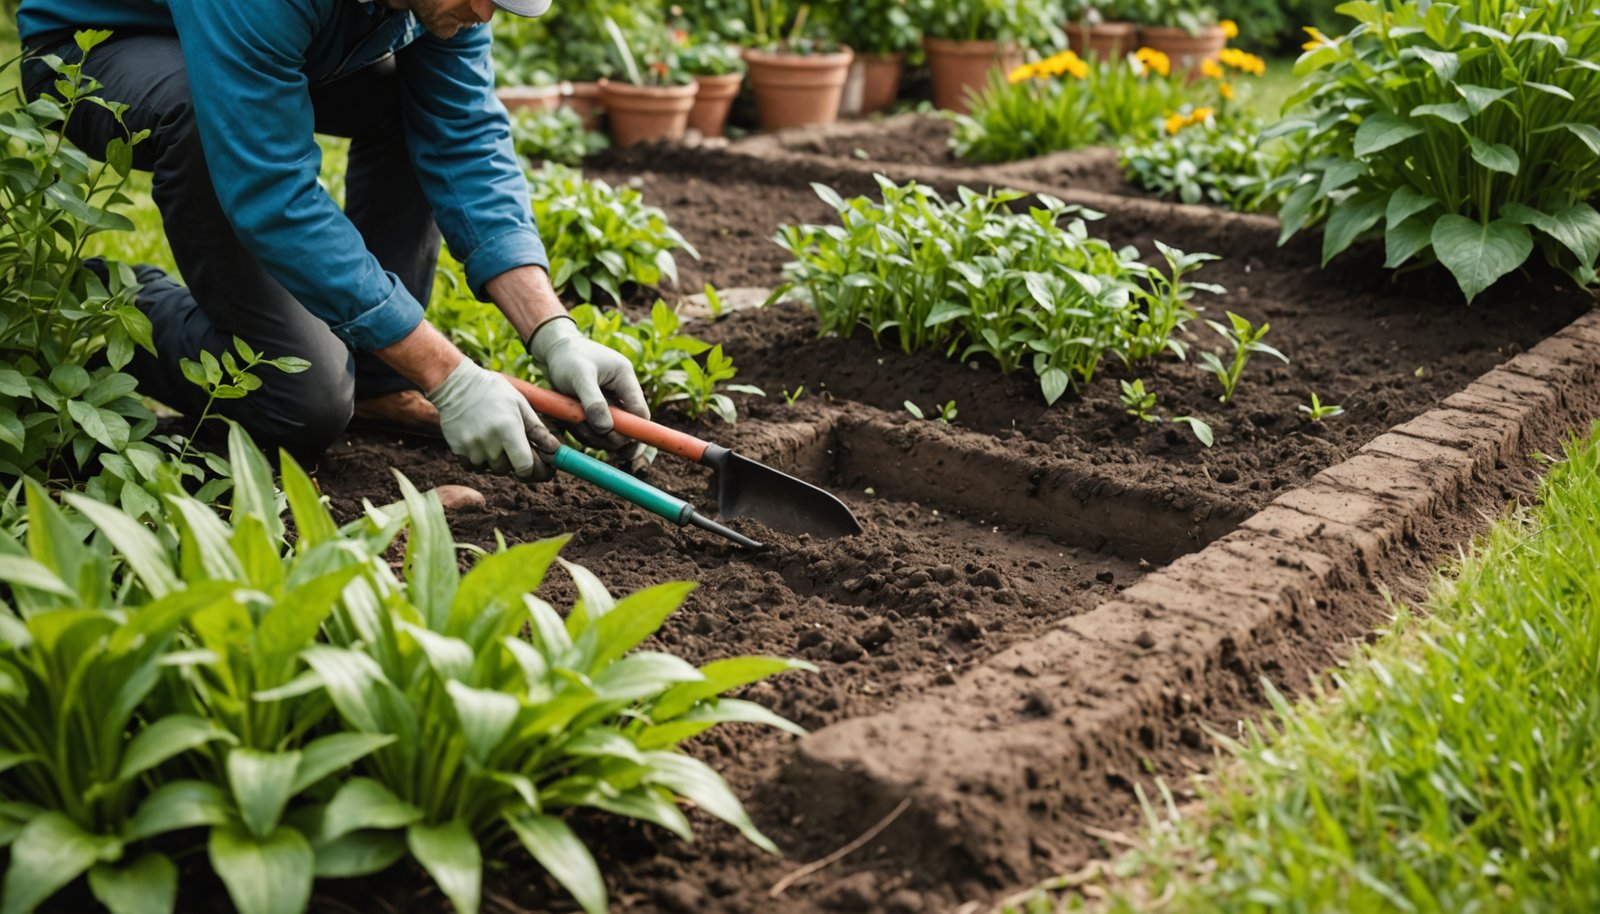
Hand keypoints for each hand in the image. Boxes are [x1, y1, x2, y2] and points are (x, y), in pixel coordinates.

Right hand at [425, 359, 559, 479]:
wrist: (456, 385)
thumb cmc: (494, 392)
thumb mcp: (520, 404)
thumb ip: (538, 429)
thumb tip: (555, 450)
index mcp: (509, 429)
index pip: (524, 467)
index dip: (533, 470)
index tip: (539, 468)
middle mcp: (489, 442)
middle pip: (508, 469)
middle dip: (513, 461)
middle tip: (511, 442)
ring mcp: (471, 448)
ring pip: (491, 469)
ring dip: (496, 460)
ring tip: (493, 436)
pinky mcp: (458, 450)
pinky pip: (474, 467)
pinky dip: (479, 460)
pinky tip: (480, 441)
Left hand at [526, 317, 648, 453]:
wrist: (552, 350)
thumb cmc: (567, 357)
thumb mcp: (580, 376)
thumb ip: (593, 402)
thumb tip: (606, 429)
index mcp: (625, 378)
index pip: (640, 413)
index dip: (632, 430)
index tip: (613, 439)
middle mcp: (621, 392)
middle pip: (628, 427)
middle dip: (609, 436)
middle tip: (587, 433)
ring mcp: (610, 402)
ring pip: (611, 432)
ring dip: (594, 435)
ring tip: (573, 423)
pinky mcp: (597, 409)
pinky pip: (596, 429)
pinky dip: (585, 432)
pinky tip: (571, 422)